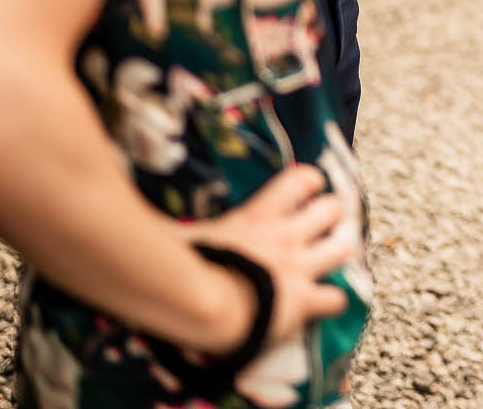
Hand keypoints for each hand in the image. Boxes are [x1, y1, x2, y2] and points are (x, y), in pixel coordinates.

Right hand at [183, 164, 354, 351]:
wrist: (200, 302)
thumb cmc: (182, 266)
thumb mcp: (181, 233)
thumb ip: (175, 223)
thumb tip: (138, 201)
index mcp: (257, 216)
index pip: (299, 179)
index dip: (310, 181)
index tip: (309, 187)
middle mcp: (285, 236)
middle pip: (332, 209)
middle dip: (331, 215)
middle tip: (321, 226)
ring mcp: (298, 268)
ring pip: (344, 248)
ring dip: (338, 252)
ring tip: (329, 258)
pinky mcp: (304, 301)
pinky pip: (338, 299)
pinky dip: (333, 301)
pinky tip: (322, 304)